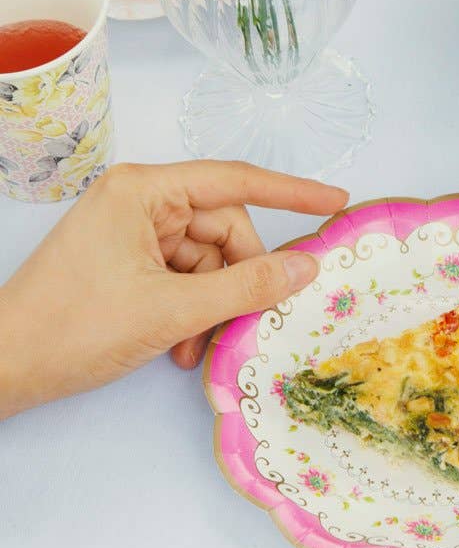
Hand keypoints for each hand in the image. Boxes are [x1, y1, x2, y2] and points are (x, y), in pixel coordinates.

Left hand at [0, 161, 347, 418]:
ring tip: (195, 347)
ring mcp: (131, 232)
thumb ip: (247, 286)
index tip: (336, 202)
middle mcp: (140, 201)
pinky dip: (191, 311)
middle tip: (242, 322)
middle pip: (223, 230)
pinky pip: (183, 278)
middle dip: (236, 279)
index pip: (236, 181)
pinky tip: (180, 347)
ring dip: (212, 305)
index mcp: (144, 190)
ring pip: (206, 261)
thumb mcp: (173, 309)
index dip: (292, 192)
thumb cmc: (77, 327)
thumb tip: (307, 267)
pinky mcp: (126, 261)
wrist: (6, 366)